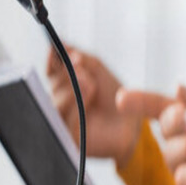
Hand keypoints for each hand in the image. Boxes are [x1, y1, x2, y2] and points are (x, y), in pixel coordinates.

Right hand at [46, 44, 141, 167]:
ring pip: (56, 104)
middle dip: (65, 74)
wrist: (134, 122)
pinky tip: (86, 98)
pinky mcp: (71, 140)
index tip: (55, 49)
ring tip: (89, 83)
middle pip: (52, 87)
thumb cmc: (117, 98)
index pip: (51, 73)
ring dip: (72, 89)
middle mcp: (61, 104)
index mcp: (66, 87)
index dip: (52, 61)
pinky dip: (75, 107)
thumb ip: (81, 58)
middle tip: (79, 67)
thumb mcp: (98, 71)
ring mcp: (65, 123)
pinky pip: (66, 122)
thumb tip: (62, 44)